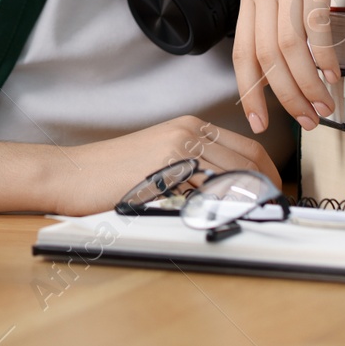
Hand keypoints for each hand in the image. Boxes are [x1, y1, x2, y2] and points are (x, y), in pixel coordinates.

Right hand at [48, 115, 281, 216]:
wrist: (72, 172)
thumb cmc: (109, 172)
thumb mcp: (157, 157)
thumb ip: (191, 164)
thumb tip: (226, 189)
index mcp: (187, 127)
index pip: (245, 146)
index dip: (267, 171)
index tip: (273, 190)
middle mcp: (187, 132)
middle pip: (246, 161)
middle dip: (266, 187)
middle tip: (273, 209)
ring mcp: (177, 149)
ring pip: (233, 174)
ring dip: (251, 198)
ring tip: (258, 217)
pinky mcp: (166, 170)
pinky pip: (208, 189)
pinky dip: (226, 205)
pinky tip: (231, 218)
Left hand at [231, 0, 344, 133]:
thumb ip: (283, 18)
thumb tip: (289, 69)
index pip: (242, 54)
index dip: (250, 92)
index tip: (260, 122)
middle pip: (265, 57)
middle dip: (285, 97)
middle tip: (306, 120)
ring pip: (288, 47)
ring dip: (306, 84)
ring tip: (324, 105)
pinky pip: (314, 26)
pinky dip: (323, 57)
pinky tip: (333, 74)